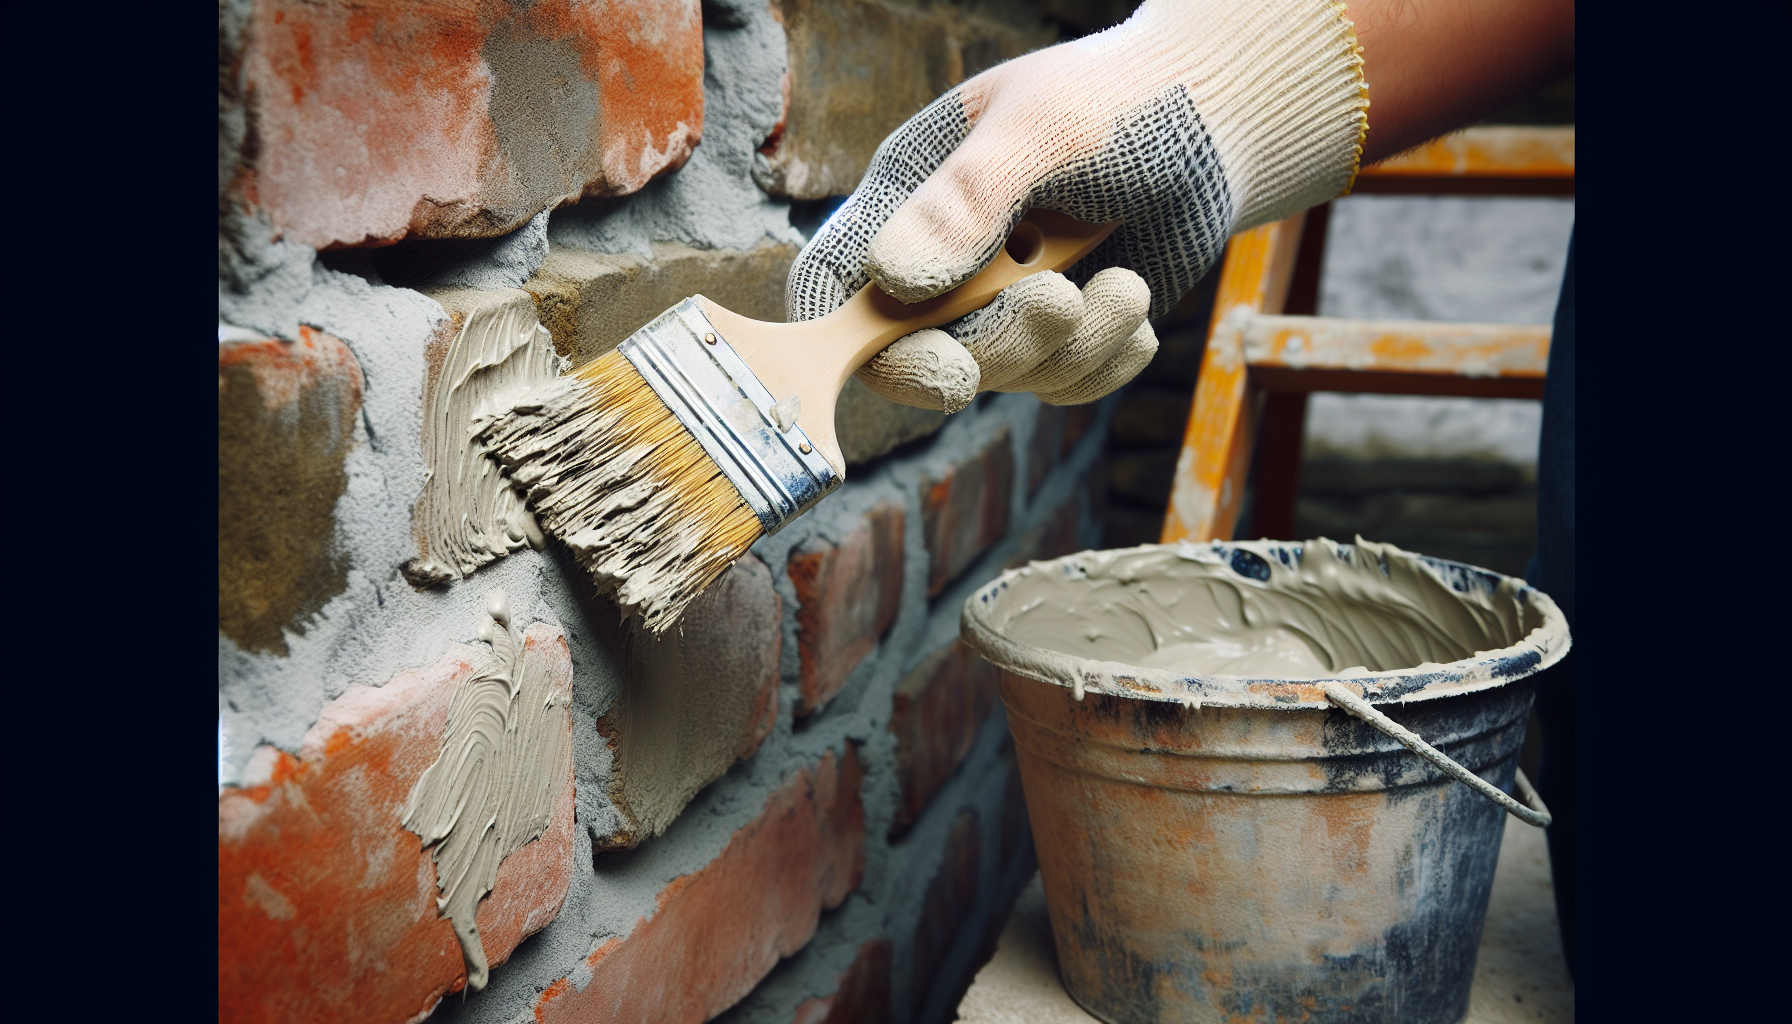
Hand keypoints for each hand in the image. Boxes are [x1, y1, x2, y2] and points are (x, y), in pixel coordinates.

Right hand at [786, 0, 1369, 410]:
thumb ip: (966, 201)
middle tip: (1060, 302)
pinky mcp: (1059, 335)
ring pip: (1004, 376)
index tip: (938, 364)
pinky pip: (1063, 385)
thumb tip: (891, 280)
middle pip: (919, 354)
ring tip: (1127, 282)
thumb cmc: (1120, 101)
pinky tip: (1136, 304)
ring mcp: (1000, 305)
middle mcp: (941, 262)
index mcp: (907, 197)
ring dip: (1074, 344)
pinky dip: (1108, 358)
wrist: (1216, 121)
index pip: (836, 284)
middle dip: (999, 345)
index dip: (854, 344)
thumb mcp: (1043, 130)